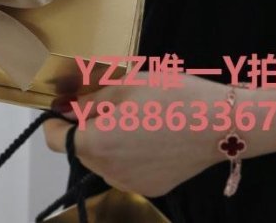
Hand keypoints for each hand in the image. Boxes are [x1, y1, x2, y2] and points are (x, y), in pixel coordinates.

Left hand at [44, 73, 224, 197]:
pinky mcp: (154, 188)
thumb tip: (66, 110)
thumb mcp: (124, 86)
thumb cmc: (170, 96)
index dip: (55, 122)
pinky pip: (126, 171)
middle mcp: (110, 172)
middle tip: (109, 104)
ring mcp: (132, 184)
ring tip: (133, 117)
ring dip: (106, 142)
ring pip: (102, 162)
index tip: (65, 108)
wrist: (220, 123)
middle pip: (80, 150)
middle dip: (85, 129)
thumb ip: (89, 102)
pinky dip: (127, 154)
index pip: (55, 139)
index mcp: (97, 143)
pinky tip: (149, 134)